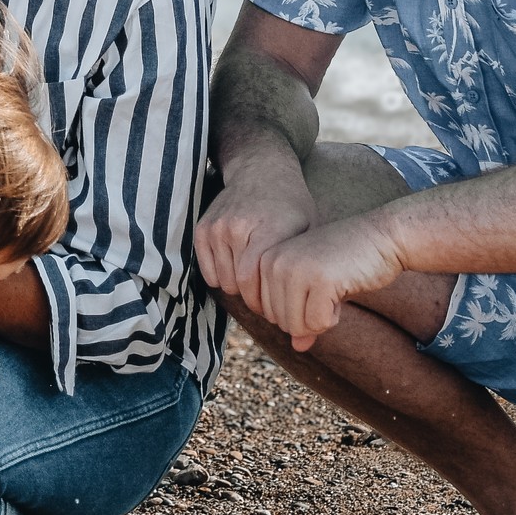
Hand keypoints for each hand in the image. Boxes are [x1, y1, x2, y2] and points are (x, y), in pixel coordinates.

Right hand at [195, 163, 315, 317]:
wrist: (261, 168)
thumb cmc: (292, 206)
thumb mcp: (310, 234)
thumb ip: (312, 288)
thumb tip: (306, 346)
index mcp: (268, 227)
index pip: (255, 282)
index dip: (266, 302)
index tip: (280, 302)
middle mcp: (238, 225)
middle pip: (239, 286)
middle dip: (255, 298)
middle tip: (270, 294)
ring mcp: (218, 226)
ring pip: (223, 282)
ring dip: (240, 287)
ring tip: (257, 276)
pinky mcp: (203, 228)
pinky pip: (208, 272)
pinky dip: (223, 276)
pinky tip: (240, 263)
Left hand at [258, 214, 405, 350]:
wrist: (383, 236)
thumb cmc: (348, 260)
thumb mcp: (315, 288)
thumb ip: (301, 316)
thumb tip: (297, 347)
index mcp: (267, 259)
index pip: (268, 314)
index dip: (297, 312)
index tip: (316, 287)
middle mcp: (275, 262)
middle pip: (281, 323)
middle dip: (309, 317)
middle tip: (329, 288)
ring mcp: (296, 269)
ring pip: (296, 327)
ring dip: (321, 318)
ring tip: (335, 288)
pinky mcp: (320, 280)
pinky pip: (317, 324)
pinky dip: (333, 318)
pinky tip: (343, 290)